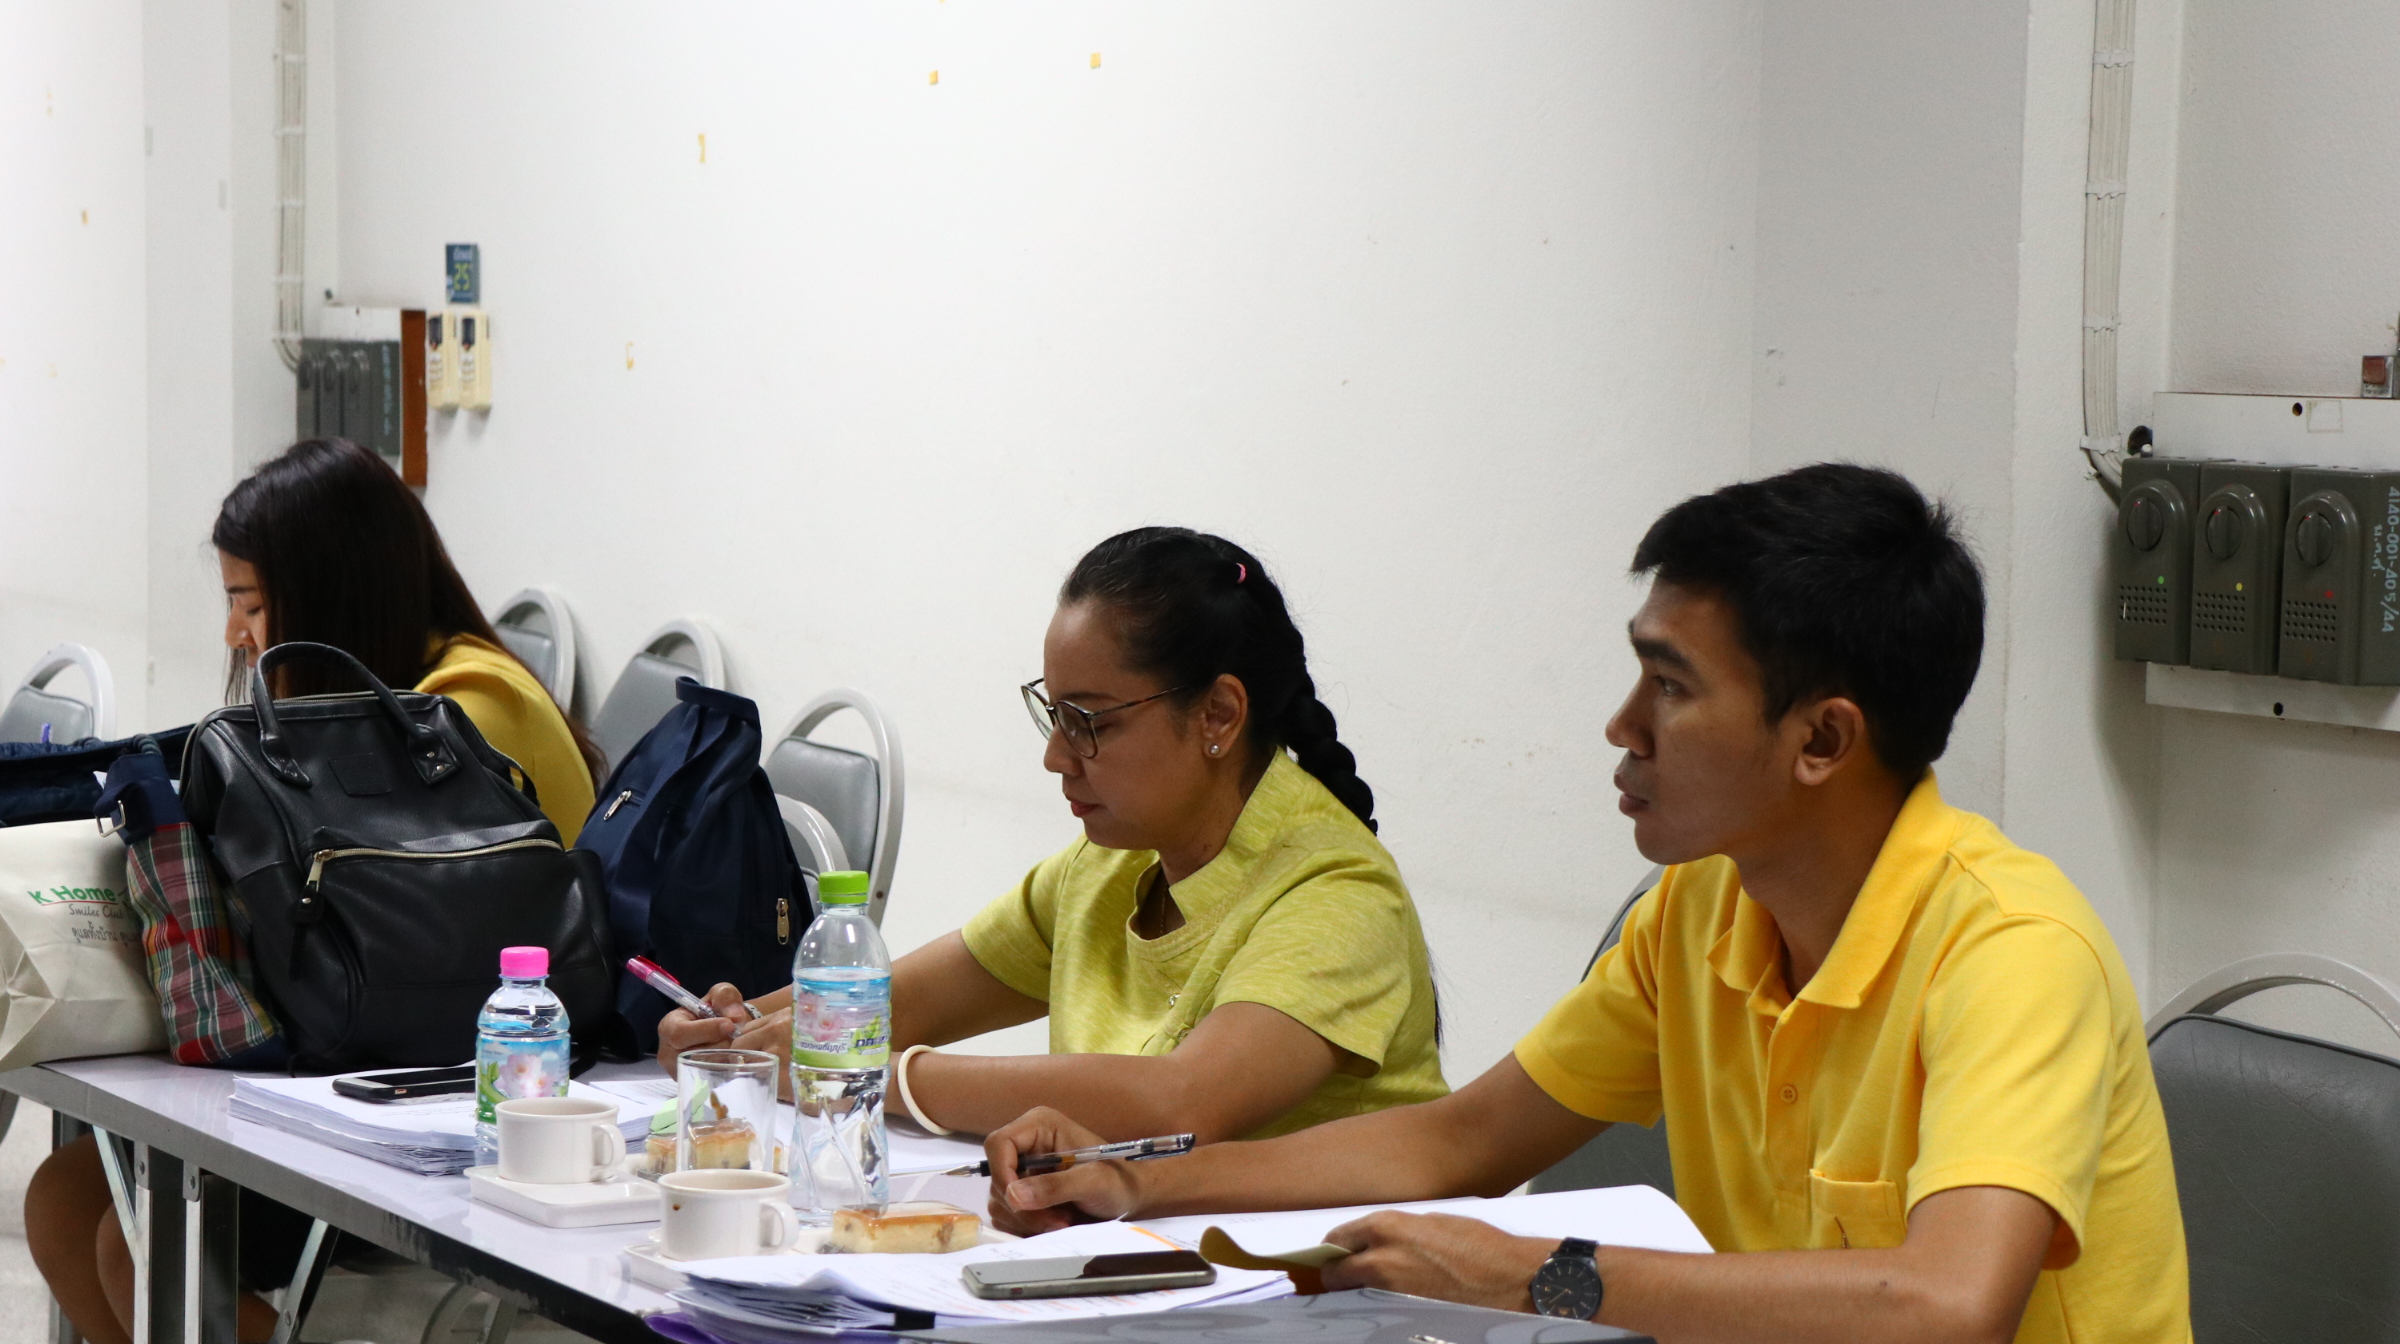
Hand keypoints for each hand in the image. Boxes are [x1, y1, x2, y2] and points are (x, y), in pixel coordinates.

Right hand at [655, 983, 747, 1074]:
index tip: (729, 1024)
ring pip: (704, 1067)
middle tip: (734, 1035)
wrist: (724, 1031)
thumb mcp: (721, 994)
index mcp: (669, 1026)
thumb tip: (735, 1016)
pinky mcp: (691, 1083)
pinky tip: (730, 1056)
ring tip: (731, 1044)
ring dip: (724, 1056)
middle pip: (694, 1053)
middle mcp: (667, 1052)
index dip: (707, 1030)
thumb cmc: (718, 1011)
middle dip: (720, 1043)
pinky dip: (724, 1067)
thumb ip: (726, 997)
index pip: (680, 1033)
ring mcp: (678, 1070)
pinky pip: (709, 1078)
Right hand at [984, 1107, 1139, 1235]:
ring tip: (1064, 1221)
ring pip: (1000, 1201)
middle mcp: (1027, 1145)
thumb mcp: (1092, 1181)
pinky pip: (1007, 1216)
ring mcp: (1023, 1171)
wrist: (1130, 1198)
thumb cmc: (1119, 1181)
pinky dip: (1027, 1227)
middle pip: (997, 1178)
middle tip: (1058, 1221)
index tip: (1019, 1202)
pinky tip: (1055, 1224)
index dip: (1002, 1173)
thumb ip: (1054, 1186)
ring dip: (1029, 1220)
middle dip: (1024, 1206)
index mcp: (1040, 1126)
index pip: (999, 1144)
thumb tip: (1013, 1195)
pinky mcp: (1023, 1194)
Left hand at [1320, 1211, 1555, 1313]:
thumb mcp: (1432, 1222)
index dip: (1336, 1246)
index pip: (1339, 1237)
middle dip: (1337, 1272)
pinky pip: (1378, 1309)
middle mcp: (1381, 1259)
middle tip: (1343, 1274)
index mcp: (1386, 1227)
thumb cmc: (1480, 1247)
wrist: (1511, 1279)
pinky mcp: (1403, 1316)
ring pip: (1354, 1294)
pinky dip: (1378, 1305)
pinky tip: (1391, 1301)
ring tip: (1372, 1288)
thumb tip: (1378, 1241)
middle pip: (1335, 1271)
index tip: (1336, 1251)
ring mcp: (1390, 1292)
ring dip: (1357, 1290)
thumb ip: (1397, 1232)